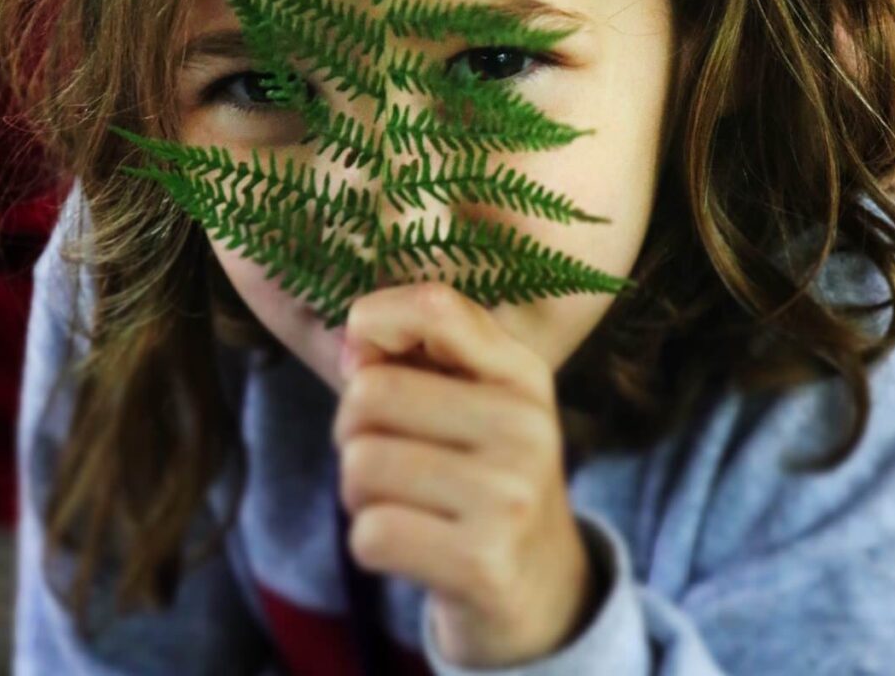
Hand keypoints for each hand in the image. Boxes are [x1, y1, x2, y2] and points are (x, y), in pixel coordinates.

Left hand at [331, 281, 601, 668]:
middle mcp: (525, 423)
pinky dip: (371, 543)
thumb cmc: (483, 479)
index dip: (373, 322)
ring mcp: (510, 494)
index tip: (365, 362)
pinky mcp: (485, 561)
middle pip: (370, 394)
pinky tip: (412, 547)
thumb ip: (417, 358)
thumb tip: (352, 346)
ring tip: (402, 503)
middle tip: (386, 457)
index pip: (433, 306)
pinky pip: (371, 533)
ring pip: (361, 465)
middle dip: (353, 432)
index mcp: (521, 372)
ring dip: (359, 493)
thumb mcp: (475, 404)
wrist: (542, 588)